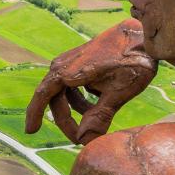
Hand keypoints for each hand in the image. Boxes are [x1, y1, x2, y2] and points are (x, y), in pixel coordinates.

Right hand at [25, 18, 157, 144]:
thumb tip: (84, 140)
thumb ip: (99, 116)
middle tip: (78, 139)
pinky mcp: (81, 63)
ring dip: (74, 110)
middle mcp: (64, 65)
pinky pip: (73, 86)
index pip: (43, 96)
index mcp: (68, 71)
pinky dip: (81, 99)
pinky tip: (98, 103)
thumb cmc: (133, 61)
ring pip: (64, 93)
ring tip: (90, 124)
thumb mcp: (119, 92)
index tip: (31, 133)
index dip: (35, 114)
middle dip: (66, 120)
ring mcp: (72, 62)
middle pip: (55, 99)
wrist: (143, 35)